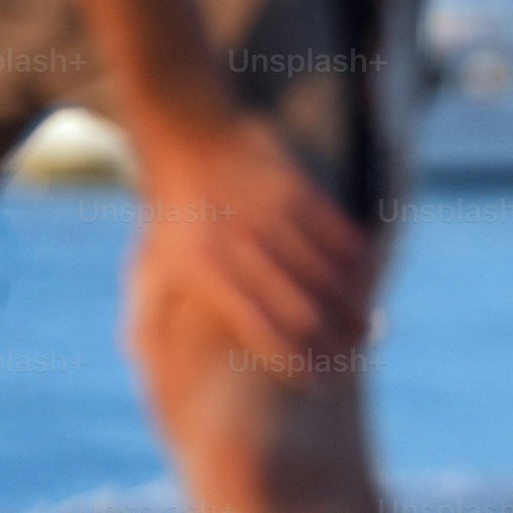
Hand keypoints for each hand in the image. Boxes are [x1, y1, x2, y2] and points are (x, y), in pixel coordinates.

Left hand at [128, 111, 371, 377]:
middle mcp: (240, 246)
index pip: (261, 332)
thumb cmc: (169, 213)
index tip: (317, 382)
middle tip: (350, 359)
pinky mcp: (292, 187)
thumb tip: (151, 374)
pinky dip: (355, 258)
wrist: (184, 130)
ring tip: (363, 327)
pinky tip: (364, 276)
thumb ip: (150, 321)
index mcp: (205, 273)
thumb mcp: (148, 265)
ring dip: (351, 304)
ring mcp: (269, 215)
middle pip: (302, 310)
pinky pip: (337, 231)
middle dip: (333, 342)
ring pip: (326, 274)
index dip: (296, 363)